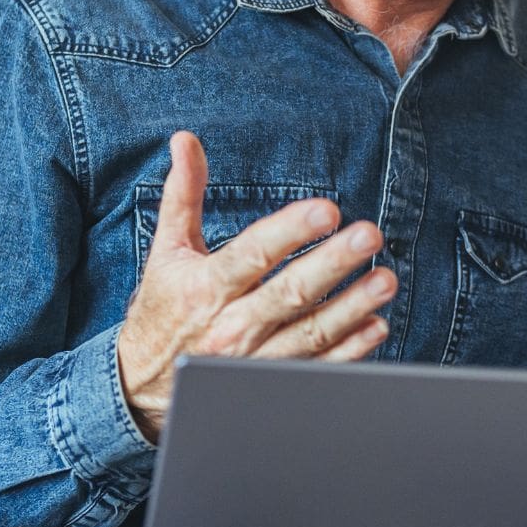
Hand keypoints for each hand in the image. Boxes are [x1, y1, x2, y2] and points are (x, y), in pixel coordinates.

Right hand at [115, 132, 395, 436]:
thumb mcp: (167, 250)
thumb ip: (183, 194)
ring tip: (385, 281)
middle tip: (369, 237)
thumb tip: (185, 140)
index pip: (253, 254)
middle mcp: (230, 325)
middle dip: (332, 264)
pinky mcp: (269, 382)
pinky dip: (348, 351)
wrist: (141, 386)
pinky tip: (376, 327)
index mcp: (206, 286)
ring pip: (309, 333)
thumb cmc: (163, 308)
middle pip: (289, 292)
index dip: (290, 232)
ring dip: (351, 307)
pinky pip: (315, 369)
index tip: (327, 210)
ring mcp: (252, 359)